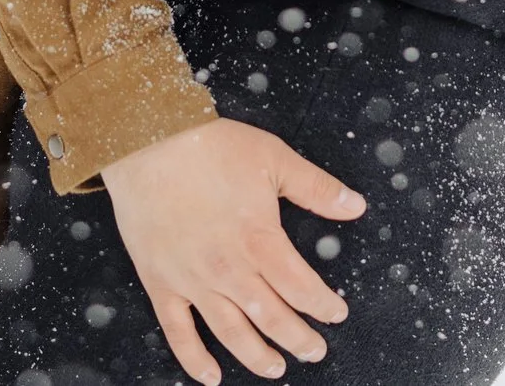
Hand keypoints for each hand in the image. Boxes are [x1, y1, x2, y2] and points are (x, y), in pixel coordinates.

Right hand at [103, 118, 366, 384]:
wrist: (148, 142)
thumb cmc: (210, 147)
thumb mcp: (275, 159)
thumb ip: (317, 188)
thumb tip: (356, 206)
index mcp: (260, 240)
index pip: (300, 288)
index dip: (322, 305)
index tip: (335, 314)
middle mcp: (229, 269)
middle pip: (271, 318)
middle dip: (298, 339)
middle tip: (315, 351)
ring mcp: (192, 280)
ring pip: (231, 332)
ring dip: (256, 356)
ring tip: (276, 368)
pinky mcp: (161, 283)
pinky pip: (178, 332)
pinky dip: (194, 359)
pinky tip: (211, 376)